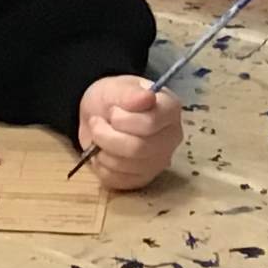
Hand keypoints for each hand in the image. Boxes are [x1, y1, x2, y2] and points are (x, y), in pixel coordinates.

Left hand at [76, 76, 183, 190]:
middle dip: (107, 135)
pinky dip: (101, 165)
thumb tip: (148, 98)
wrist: (100, 115)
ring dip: (102, 149)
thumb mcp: (116, 87)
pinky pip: (118, 180)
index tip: (112, 110)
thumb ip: (130, 93)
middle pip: (138, 148)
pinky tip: (102, 152)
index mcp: (170, 110)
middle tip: (96, 123)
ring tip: (98, 135)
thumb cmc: (113, 99)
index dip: (123, 119)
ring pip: (126, 165)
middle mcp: (171, 138)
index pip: (151, 123)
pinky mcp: (142, 179)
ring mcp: (159, 161)